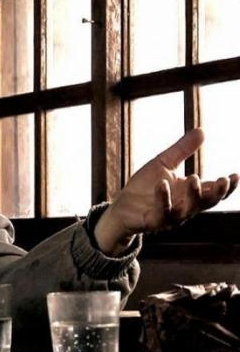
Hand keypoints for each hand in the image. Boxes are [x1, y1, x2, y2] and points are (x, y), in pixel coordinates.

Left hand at [95, 128, 238, 255]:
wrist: (122, 205)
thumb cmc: (145, 186)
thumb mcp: (165, 163)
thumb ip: (182, 150)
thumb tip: (202, 130)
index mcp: (190, 194)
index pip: (214, 192)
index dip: (227, 186)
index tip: (235, 175)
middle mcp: (185, 207)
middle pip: (206, 203)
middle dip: (216, 192)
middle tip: (222, 180)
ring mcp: (170, 216)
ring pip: (187, 210)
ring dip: (193, 195)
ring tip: (193, 177)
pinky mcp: (153, 221)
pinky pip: (161, 212)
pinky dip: (163, 199)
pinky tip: (162, 184)